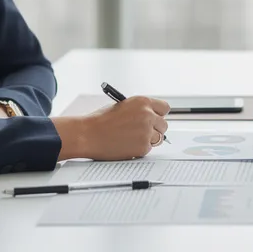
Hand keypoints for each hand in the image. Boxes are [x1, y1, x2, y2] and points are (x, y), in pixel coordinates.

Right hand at [52, 95, 169, 160]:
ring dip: (149, 140)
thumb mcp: (122, 107)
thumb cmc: (100, 121)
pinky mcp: (143, 146)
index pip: (164, 108)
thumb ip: (139, 110)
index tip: (156, 119)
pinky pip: (148, 149)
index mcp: (142, 102)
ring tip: (132, 139)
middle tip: (143, 132)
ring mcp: (146, 131)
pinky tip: (126, 146)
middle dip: (155, 129)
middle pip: (163, 124)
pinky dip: (140, 149)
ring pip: (158, 138)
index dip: (159, 114)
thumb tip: (151, 117)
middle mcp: (148, 115)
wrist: (88, 135)